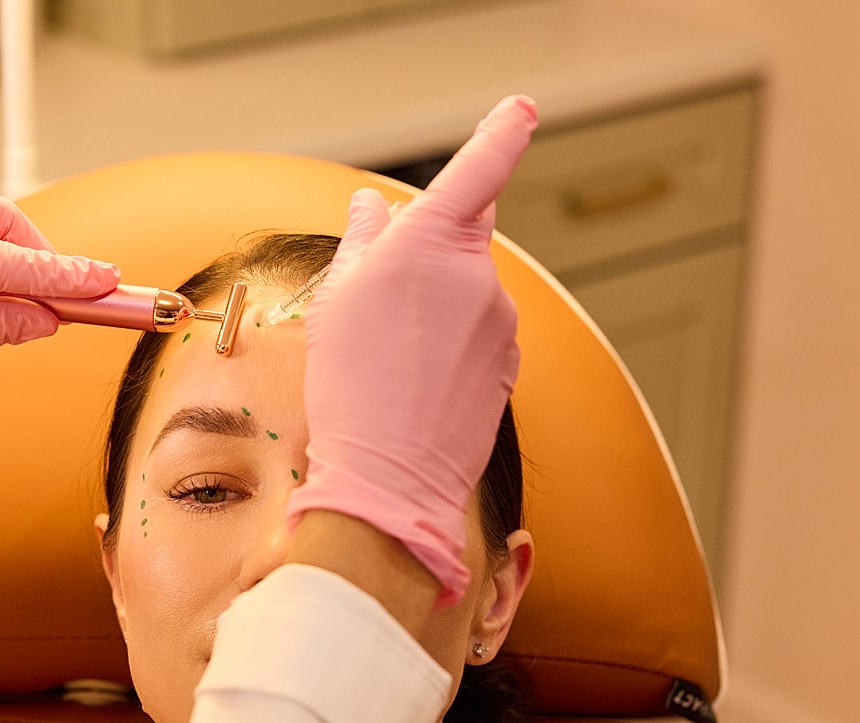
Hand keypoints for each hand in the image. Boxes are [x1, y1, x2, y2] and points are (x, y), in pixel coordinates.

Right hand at [288, 95, 537, 604]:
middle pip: (460, 238)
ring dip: (436, 309)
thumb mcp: (339, 300)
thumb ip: (366, 242)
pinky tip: (417, 381)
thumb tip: (375, 209)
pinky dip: (451, 346)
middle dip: (427, 255)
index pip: (479, 170)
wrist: (390, 475)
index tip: (521, 110)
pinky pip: (478, 334)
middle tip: (378, 306)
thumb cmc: (352, 385)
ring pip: (466, 292)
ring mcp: (500, 320)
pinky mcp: (507, 361)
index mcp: (432, 243)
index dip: (501, 135)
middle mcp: (478, 274)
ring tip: (392, 358)